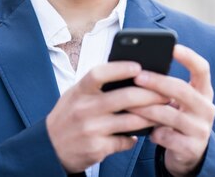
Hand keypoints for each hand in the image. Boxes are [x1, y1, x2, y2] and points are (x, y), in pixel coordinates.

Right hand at [46, 61, 168, 172]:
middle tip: (166, 92)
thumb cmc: (67, 117)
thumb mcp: (74, 95)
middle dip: (150, 94)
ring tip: (163, 112)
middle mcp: (84, 109)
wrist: (49, 148)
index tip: (138, 66)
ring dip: (151, 117)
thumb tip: (128, 74)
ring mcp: (91, 130)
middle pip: (124, 98)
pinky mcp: (97, 148)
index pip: (99, 74)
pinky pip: (125, 141)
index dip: (120, 68)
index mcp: (79, 92)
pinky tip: (142, 132)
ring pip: (131, 121)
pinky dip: (136, 137)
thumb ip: (96, 86)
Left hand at [130, 45, 214, 176]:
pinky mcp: (192, 148)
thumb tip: (138, 70)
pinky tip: (147, 132)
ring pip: (170, 115)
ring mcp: (201, 129)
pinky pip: (167, 137)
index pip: (202, 69)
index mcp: (204, 92)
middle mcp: (206, 108)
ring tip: (129, 105)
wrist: (189, 154)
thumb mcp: (178, 102)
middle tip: (138, 77)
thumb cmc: (177, 119)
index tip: (173, 47)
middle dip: (158, 82)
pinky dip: (154, 133)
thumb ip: (166, 88)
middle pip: (182, 90)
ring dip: (146, 109)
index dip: (189, 57)